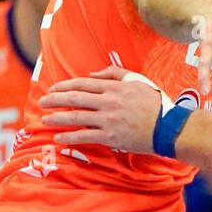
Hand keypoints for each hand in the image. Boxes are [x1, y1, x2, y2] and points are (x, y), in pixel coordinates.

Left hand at [40, 65, 163, 153]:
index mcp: (115, 88)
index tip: (53, 88)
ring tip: (45, 120)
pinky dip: (70, 136)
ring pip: (76, 117)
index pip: (83, 84)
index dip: (65, 86)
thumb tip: (91, 75)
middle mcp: (109, 102)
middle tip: (42, 102)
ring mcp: (108, 120)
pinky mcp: (111, 137)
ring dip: (57, 118)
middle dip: (55, 100)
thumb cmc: (155, 103)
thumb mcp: (138, 81)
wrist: (169, 127)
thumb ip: (115, 74)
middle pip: (75, 99)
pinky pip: (85, 136)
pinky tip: (58, 137)